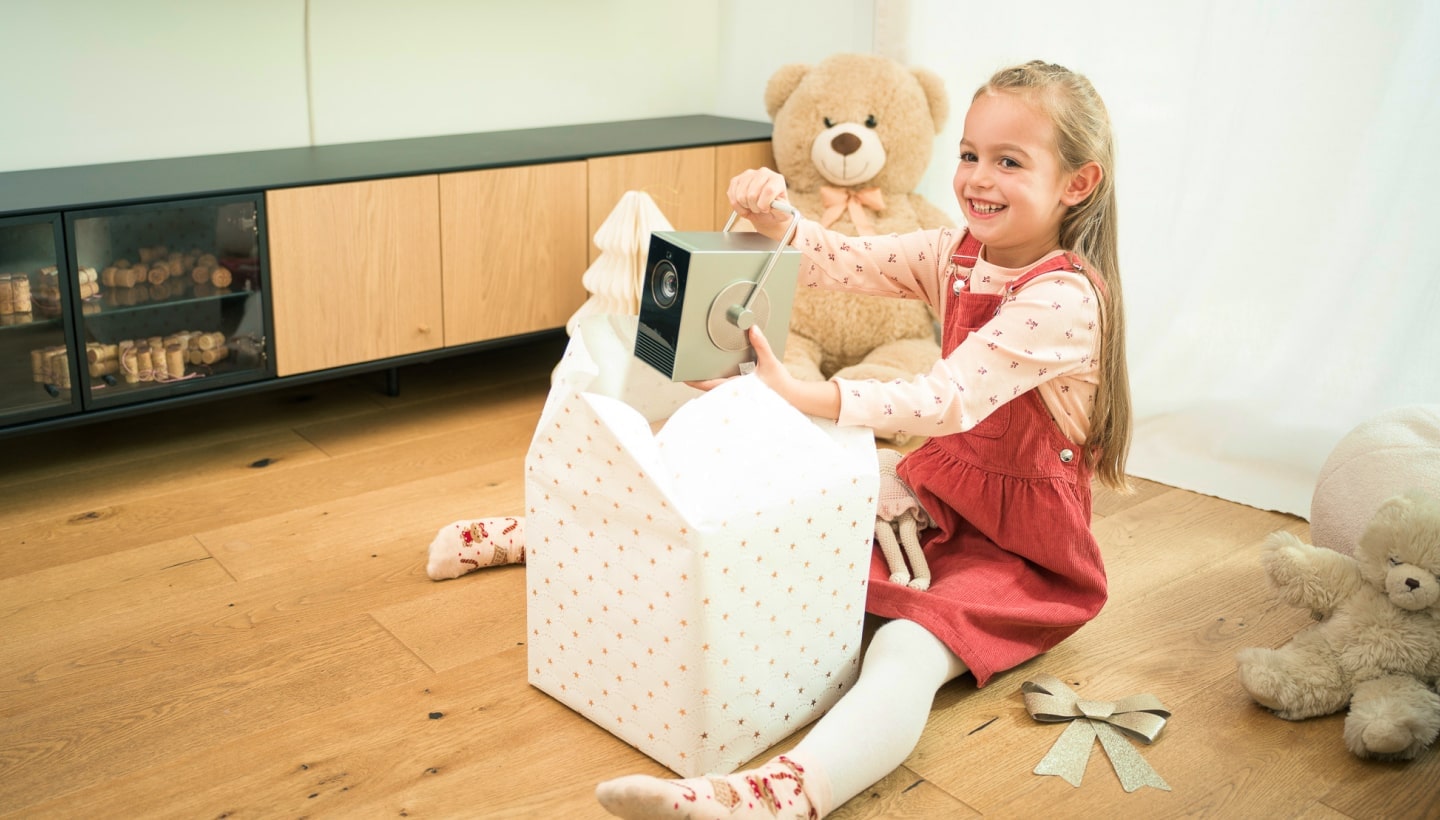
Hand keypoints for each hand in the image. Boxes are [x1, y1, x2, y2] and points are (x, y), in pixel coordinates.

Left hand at [688, 326, 839, 420]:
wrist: (793, 397)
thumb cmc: (781, 384)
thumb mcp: (769, 362)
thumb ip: (761, 344)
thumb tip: (752, 329)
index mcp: (738, 386)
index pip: (711, 385)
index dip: (696, 381)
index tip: (685, 377)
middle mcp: (736, 392)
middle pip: (711, 388)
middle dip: (699, 382)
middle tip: (687, 374)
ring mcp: (740, 394)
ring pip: (718, 390)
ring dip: (709, 383)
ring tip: (699, 375)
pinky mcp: (745, 393)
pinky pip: (727, 389)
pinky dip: (720, 383)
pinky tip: (719, 378)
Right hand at [727, 168, 793, 240]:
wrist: (766, 210)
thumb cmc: (775, 211)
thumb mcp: (783, 214)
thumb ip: (781, 210)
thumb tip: (774, 206)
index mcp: (777, 179)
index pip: (769, 190)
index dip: (765, 204)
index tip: (765, 209)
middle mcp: (763, 173)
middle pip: (752, 194)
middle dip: (755, 207)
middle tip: (759, 209)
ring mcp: (748, 174)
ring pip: (741, 196)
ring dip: (746, 207)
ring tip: (753, 207)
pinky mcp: (736, 180)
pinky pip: (732, 196)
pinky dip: (737, 206)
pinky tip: (744, 205)